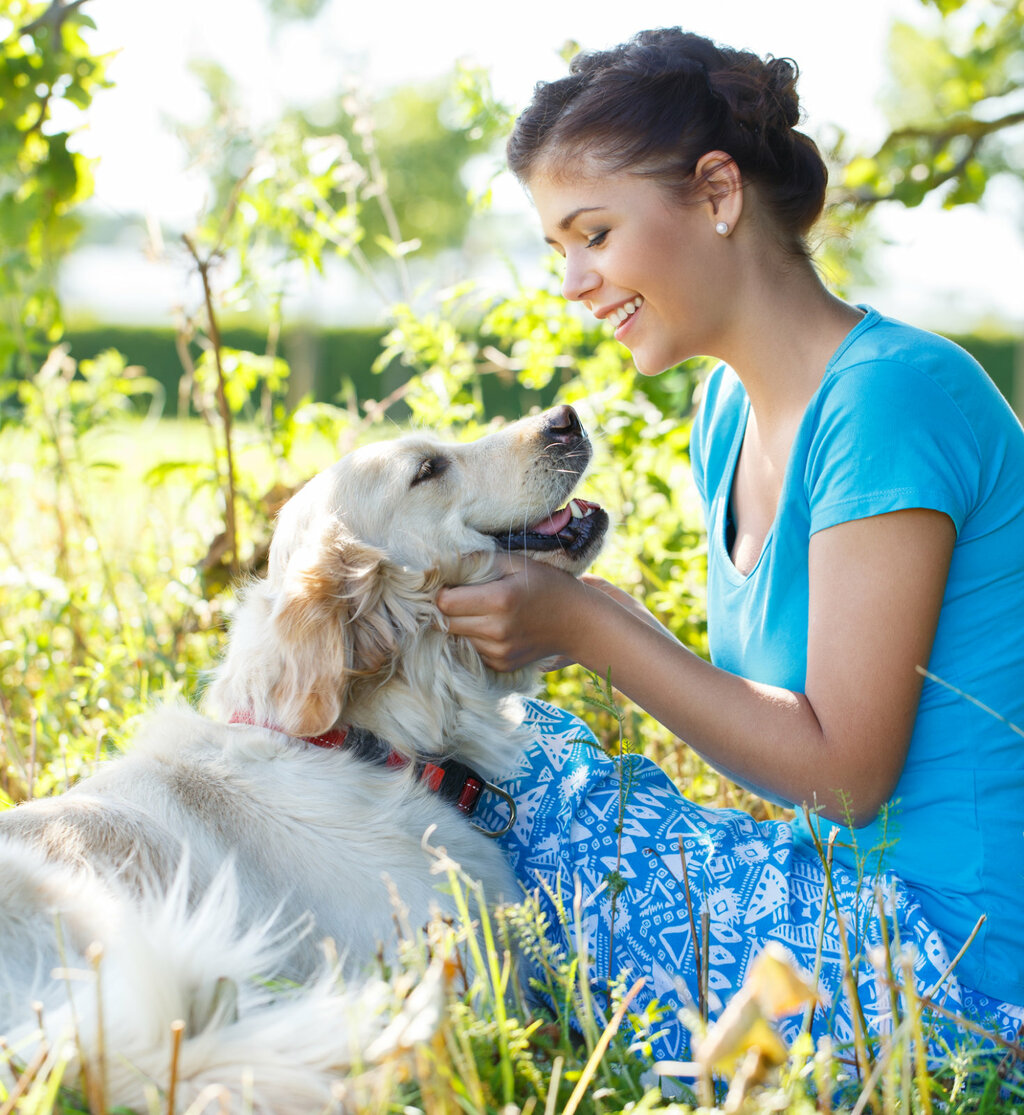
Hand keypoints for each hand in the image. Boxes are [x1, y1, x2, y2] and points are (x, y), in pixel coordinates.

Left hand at [437, 555, 586, 671]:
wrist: (578, 622)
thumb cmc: (546, 584)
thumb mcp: (515, 562)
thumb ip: (477, 561)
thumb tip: (440, 563)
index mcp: (499, 600)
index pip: (444, 602)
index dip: (441, 592)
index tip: (449, 584)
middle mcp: (496, 630)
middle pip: (446, 623)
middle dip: (446, 610)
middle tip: (459, 597)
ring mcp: (499, 652)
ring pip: (457, 639)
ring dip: (460, 625)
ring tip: (479, 611)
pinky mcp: (501, 665)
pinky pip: (472, 652)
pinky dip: (474, 639)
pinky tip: (491, 627)